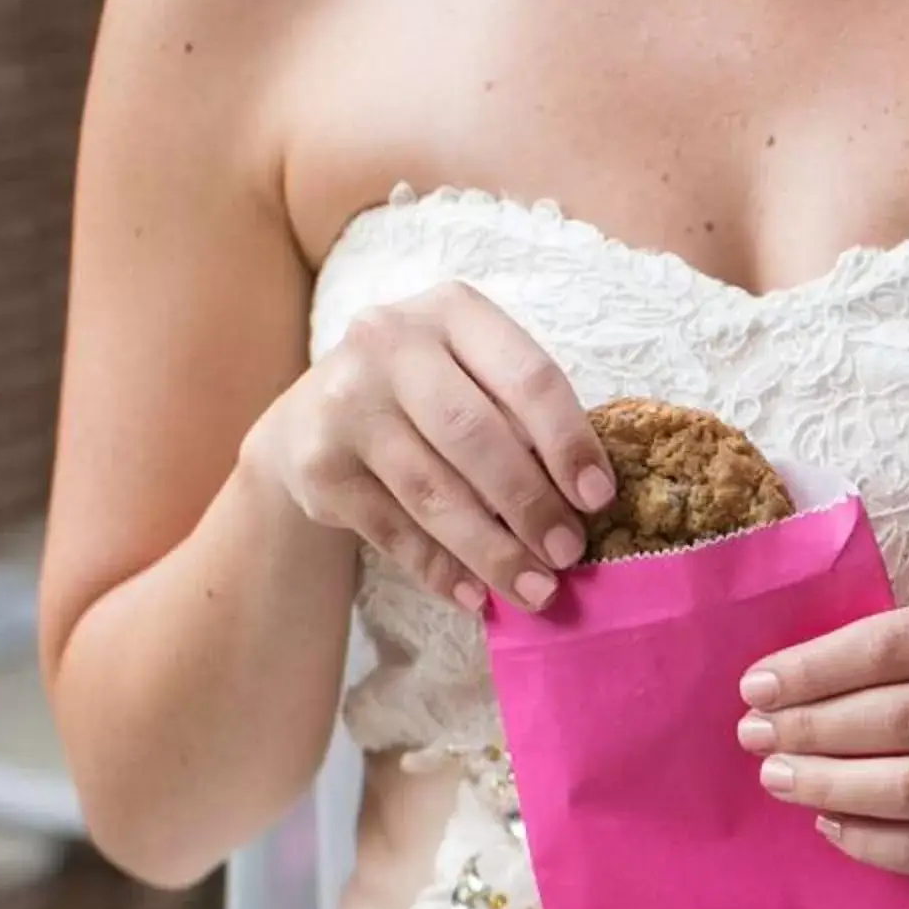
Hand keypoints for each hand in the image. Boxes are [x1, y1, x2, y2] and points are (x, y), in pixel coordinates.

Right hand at [238, 281, 612, 613]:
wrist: (309, 421)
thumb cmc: (427, 400)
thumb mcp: (474, 377)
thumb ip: (521, 420)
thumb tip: (582, 508)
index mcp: (454, 312)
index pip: (528, 376)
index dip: (569, 442)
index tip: (598, 498)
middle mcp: (390, 343)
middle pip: (476, 435)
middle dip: (531, 503)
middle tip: (568, 553)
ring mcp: (346, 402)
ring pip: (433, 491)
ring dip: (492, 551)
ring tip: (536, 589)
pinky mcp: (320, 464)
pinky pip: (393, 530)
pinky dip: (441, 569)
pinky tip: (477, 595)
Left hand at [742, 599, 908, 876]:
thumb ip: (876, 655)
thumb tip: (771, 690)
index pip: (892, 645)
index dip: (814, 667)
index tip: (756, 687)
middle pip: (896, 717)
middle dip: (810, 727)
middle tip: (755, 735)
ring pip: (906, 786)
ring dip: (827, 783)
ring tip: (778, 777)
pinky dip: (862, 839)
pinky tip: (827, 822)